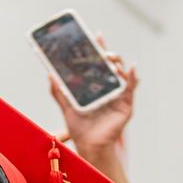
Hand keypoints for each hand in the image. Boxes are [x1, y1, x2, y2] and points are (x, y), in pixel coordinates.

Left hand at [48, 35, 138, 158]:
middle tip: (100, 47)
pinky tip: (131, 70)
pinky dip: (132, 78)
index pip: (97, 64)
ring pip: (121, 74)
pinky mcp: (126, 105)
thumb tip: (49, 74)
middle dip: (107, 54)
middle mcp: (108, 89)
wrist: (89, 146)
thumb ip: (58, 92)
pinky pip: (131, 89)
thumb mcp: (66, 107)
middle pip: (111, 66)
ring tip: (110, 58)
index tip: (95, 36)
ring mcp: (119, 96)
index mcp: (96, 87)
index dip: (97, 50)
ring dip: (117, 63)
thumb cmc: (80, 129)